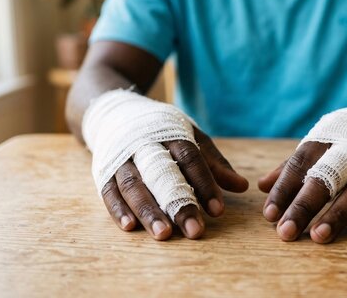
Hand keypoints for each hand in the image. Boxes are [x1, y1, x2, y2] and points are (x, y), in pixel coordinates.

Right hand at [101, 127, 248, 239]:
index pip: (189, 158)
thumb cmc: (161, 131)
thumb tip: (243, 187)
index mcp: (170, 133)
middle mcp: (143, 143)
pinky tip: (130, 227)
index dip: (204, 184)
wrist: (114, 113)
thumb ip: (213, 163)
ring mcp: (121, 157)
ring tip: (163, 234)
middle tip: (194, 231)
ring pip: (134, 185)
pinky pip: (109, 191)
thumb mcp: (190, 137)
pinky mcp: (103, 170)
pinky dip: (118, 209)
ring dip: (148, 211)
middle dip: (178, 203)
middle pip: (162, 174)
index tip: (218, 211)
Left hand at [258, 142, 346, 242]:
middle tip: (286, 232)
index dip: (283, 189)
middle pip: (325, 178)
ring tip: (318, 237)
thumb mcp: (321, 144)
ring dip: (337, 215)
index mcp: (326, 139)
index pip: (299, 164)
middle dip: (304, 205)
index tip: (269, 215)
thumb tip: (261, 186)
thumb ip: (292, 166)